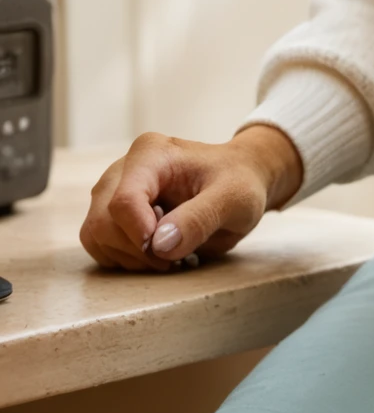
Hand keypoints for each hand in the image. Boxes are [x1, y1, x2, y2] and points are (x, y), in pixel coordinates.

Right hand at [79, 123, 302, 271]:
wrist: (240, 179)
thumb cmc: (240, 183)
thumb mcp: (235, 200)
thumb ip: (199, 219)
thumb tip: (159, 245)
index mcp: (151, 154)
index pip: (123, 202)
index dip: (141, 236)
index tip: (171, 253)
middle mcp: (123, 168)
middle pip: (103, 222)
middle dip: (137, 251)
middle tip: (175, 258)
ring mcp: (114, 189)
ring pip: (95, 234)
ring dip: (129, 257)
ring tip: (166, 255)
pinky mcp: (111, 210)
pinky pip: (98, 242)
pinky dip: (122, 258)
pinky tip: (154, 252)